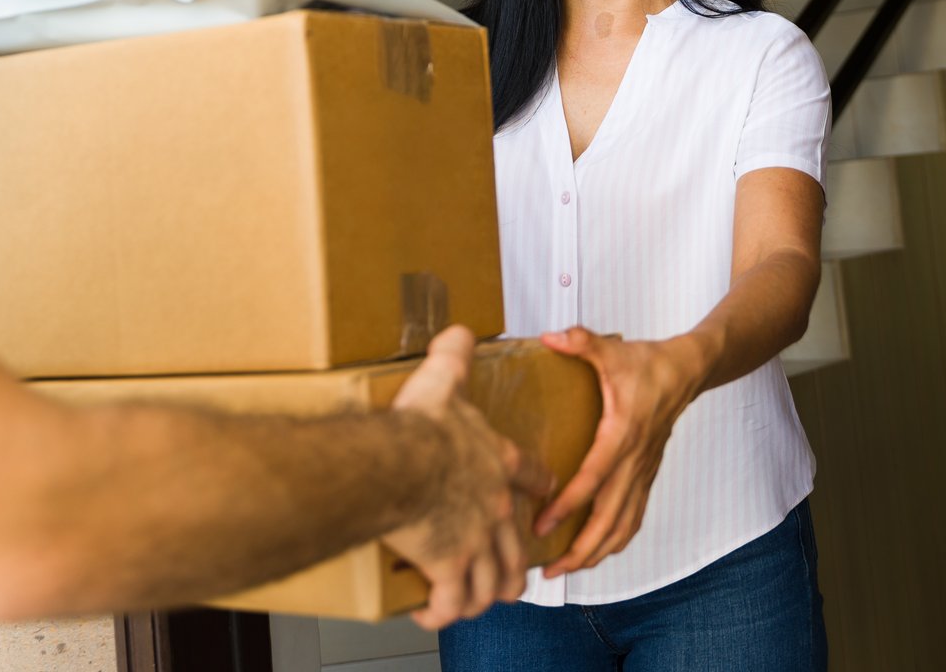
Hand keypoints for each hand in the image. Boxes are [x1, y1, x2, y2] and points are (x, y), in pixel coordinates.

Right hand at [383, 326, 555, 630]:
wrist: (400, 462)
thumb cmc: (420, 427)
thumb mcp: (442, 379)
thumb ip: (454, 355)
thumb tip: (458, 330)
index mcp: (497, 463)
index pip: (532, 476)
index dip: (540, 487)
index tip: (545, 494)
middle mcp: (494, 507)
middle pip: (517, 545)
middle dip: (518, 564)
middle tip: (514, 575)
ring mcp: (475, 540)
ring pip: (494, 579)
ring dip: (487, 594)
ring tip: (478, 602)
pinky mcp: (449, 566)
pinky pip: (451, 600)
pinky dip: (441, 611)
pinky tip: (429, 614)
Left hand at [534, 328, 710, 577]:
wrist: (688, 371)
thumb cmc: (648, 363)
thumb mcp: (612, 350)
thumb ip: (581, 342)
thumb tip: (550, 336)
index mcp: (622, 434)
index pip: (592, 480)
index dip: (567, 507)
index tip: (541, 526)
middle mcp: (634, 461)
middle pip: (610, 520)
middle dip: (580, 550)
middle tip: (549, 570)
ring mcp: (643, 472)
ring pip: (624, 526)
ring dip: (597, 553)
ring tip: (567, 569)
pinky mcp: (647, 475)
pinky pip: (634, 517)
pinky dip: (616, 540)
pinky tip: (595, 550)